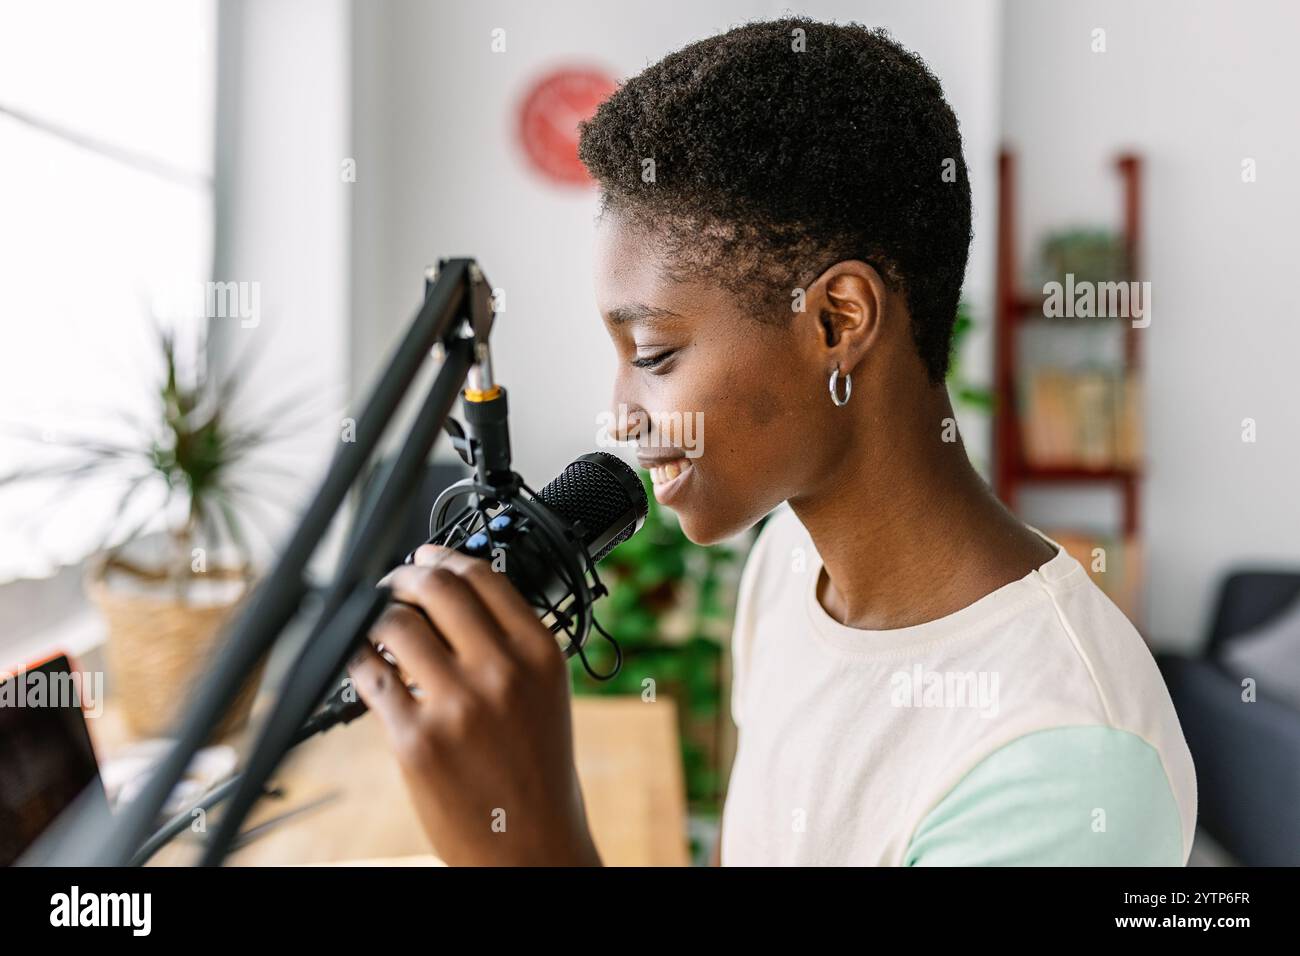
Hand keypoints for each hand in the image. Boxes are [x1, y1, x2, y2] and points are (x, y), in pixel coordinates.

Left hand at [347, 544, 601, 865]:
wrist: (532, 845)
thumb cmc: (539, 774)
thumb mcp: (546, 696)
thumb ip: (511, 646)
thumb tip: (454, 601)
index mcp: (540, 655)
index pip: (483, 578)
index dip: (445, 558)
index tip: (428, 556)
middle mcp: (502, 671)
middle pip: (436, 589)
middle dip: (404, 576)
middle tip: (393, 583)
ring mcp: (457, 704)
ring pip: (396, 625)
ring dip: (376, 616)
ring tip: (374, 625)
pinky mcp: (416, 739)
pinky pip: (371, 676)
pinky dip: (358, 659)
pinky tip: (361, 661)